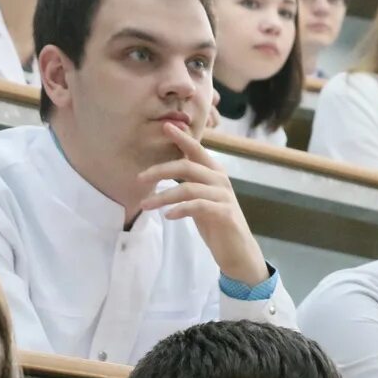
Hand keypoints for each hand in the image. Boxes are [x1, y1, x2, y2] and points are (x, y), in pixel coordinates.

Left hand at [137, 122, 268, 285]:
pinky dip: (180, 209)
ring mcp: (224, 196)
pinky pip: (198, 206)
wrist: (238, 251)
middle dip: (160, 170)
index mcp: (214, 173)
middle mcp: (220, 180)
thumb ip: (189, 183)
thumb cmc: (216, 223)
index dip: (181, 137)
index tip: (165, 126)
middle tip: (139, 178)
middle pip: (187, 166)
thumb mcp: (200, 199)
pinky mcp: (224, 213)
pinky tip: (168, 215)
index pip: (196, 150)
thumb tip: (164, 170)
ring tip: (145, 205)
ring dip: (163, 196)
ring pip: (188, 188)